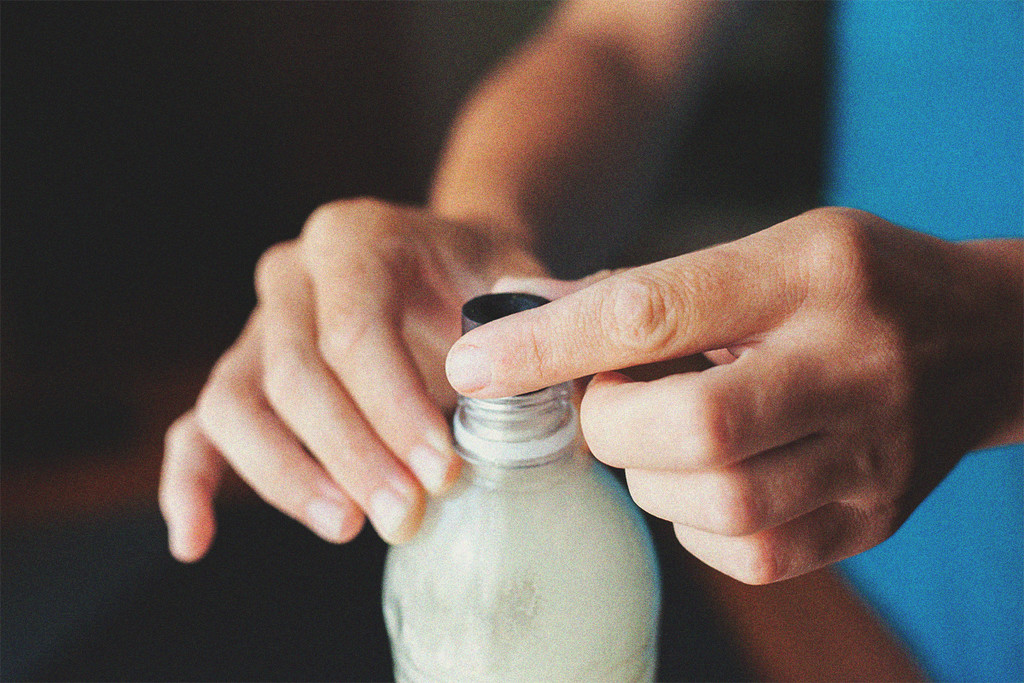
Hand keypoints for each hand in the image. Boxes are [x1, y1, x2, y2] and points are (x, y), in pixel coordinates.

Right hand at [160, 198, 544, 560]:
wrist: (448, 269)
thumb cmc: (482, 278)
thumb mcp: (518, 277)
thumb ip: (538, 313)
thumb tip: (541, 367)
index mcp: (354, 239)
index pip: (355, 330)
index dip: (394, 408)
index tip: (444, 472)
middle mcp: (292, 276)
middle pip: (294, 373)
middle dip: (353, 455)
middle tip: (408, 516)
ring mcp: (257, 326)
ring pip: (236, 403)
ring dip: (286, 475)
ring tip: (349, 526)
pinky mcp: (243, 376)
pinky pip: (197, 428)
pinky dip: (189, 483)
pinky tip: (197, 542)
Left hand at [446, 208, 1022, 582]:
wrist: (985, 340)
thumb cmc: (853, 283)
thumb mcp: (770, 251)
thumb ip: (657, 293)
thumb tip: (530, 326)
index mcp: (808, 275)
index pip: (653, 312)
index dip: (547, 345)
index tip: (472, 365)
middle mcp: (848, 367)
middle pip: (689, 428)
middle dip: (611, 426)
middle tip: (610, 405)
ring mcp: (869, 457)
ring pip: (715, 503)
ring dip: (650, 476)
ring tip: (666, 435)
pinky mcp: (869, 523)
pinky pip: (747, 552)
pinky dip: (695, 521)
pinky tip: (705, 478)